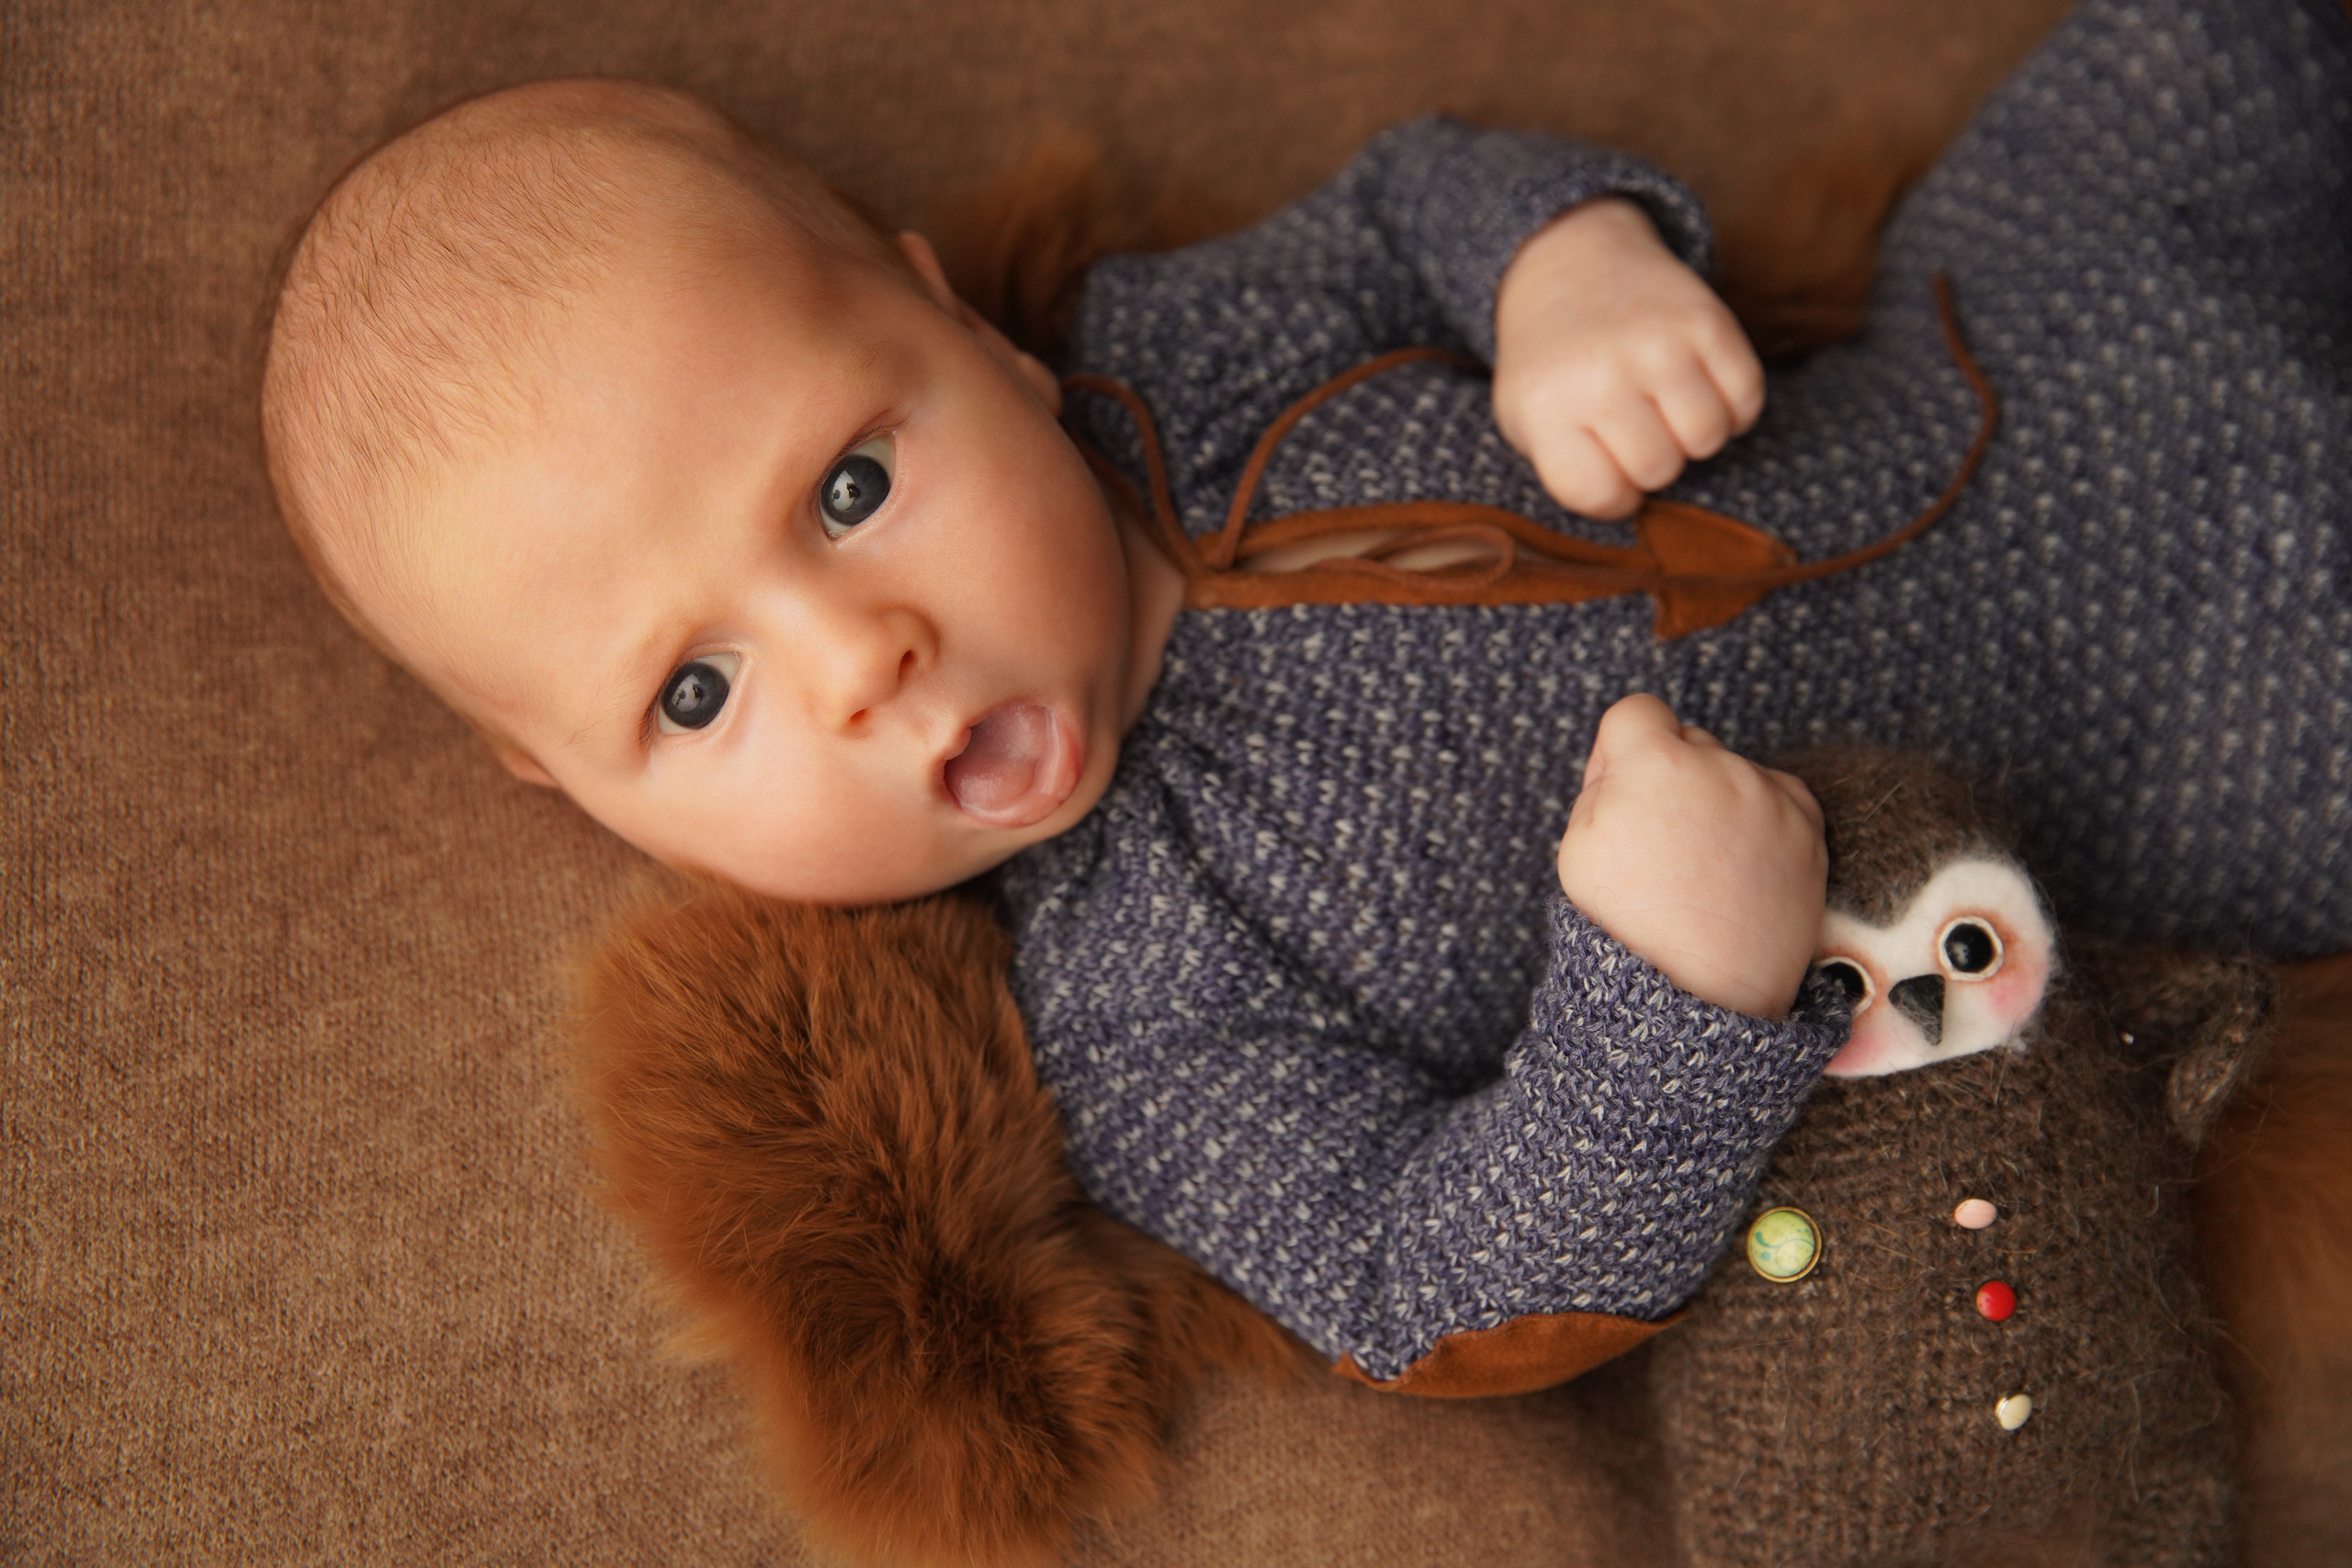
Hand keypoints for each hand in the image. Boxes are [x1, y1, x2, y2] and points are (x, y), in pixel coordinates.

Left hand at [1492, 198, 1764, 519]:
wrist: (1574, 268)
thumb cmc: (1553, 367)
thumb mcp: (1527, 420)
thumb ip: (1569, 472)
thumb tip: (1631, 509)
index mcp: (1545, 408)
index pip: (1600, 494)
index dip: (1612, 495)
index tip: (1605, 468)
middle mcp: (1601, 375)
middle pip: (1659, 469)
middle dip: (1651, 461)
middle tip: (1633, 427)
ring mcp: (1657, 344)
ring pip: (1708, 437)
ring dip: (1694, 434)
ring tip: (1665, 407)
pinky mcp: (1708, 320)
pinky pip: (1746, 399)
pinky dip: (1732, 406)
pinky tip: (1699, 387)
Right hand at [1556, 695, 1824, 1017]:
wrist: (1704, 994)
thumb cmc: (1629, 925)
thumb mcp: (1578, 847)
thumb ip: (1603, 785)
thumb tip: (1628, 760)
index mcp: (1654, 763)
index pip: (1636, 711)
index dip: (1620, 752)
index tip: (1622, 796)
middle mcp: (1720, 765)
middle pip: (1688, 743)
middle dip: (1671, 779)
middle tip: (1661, 847)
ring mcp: (1769, 795)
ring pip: (1733, 774)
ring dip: (1717, 803)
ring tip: (1705, 873)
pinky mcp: (1808, 826)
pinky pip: (1776, 800)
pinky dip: (1760, 825)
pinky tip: (1739, 870)